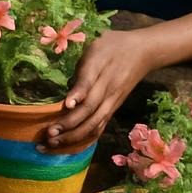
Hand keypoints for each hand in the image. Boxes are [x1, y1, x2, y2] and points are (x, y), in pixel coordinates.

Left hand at [43, 31, 152, 147]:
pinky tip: (69, 146)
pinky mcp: (113, 108)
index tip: (65, 106)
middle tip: (48, 135)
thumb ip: (84, 69)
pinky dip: (85, 139)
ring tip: (53, 144)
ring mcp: (112, 104)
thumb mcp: (97, 48)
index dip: (77, 97)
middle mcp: (108, 94)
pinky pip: (99, 127)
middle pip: (89, 115)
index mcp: (102, 76)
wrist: (143, 52)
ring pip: (94, 126)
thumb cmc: (114, 46)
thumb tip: (70, 92)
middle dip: (69, 128)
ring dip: (74, 138)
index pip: (89, 90)